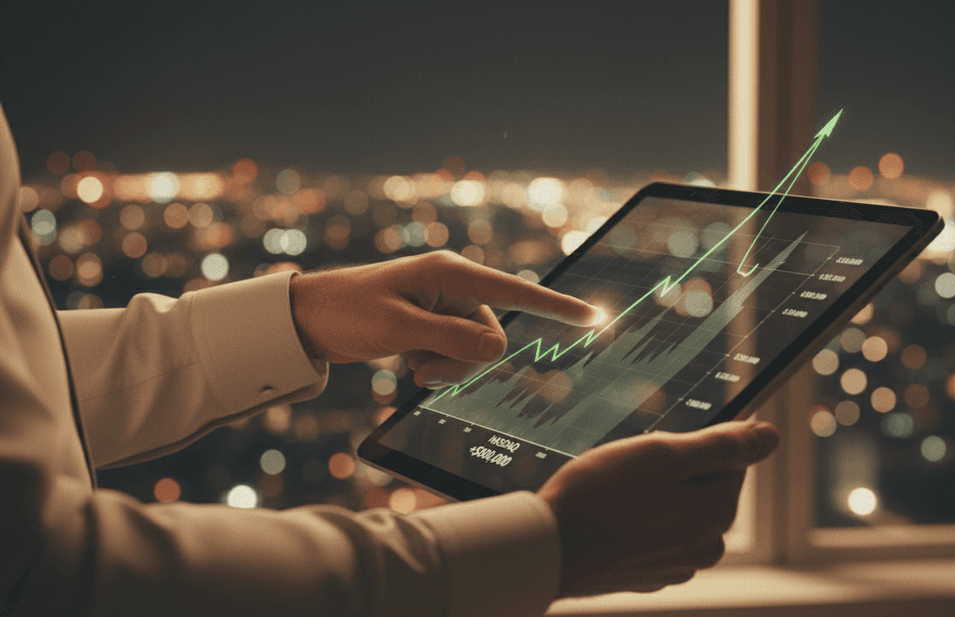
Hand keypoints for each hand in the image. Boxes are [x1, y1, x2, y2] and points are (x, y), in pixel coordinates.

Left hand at [288, 251, 600, 386]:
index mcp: (450, 274)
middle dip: (463, 358)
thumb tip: (497, 348)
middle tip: (420, 365)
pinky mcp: (433, 323)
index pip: (515, 292)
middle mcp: (453, 287)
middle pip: (491, 334)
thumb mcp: (400, 329)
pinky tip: (408, 362)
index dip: (555, 308)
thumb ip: (452, 339)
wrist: (307, 318)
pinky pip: (455, 353)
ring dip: (445, 365)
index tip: (593, 318)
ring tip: (409, 362)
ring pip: (473, 349)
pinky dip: (436, 365)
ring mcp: (443, 306)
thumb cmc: (348, 312)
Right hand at [537, 420, 778, 596]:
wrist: (547, 550)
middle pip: (702, 487)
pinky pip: (652, 534)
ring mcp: (676, 567)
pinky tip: (607, 515)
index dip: (695, 442)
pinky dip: (635, 520)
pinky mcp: (646, 576)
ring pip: (675, 510)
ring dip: (652, 495)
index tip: (661, 443)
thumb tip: (769, 435)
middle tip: (629, 466)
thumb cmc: (599, 497)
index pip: (730, 460)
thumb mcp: (663, 454)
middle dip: (672, 470)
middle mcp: (705, 547)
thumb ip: (721, 444)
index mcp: (717, 514)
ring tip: (613, 491)